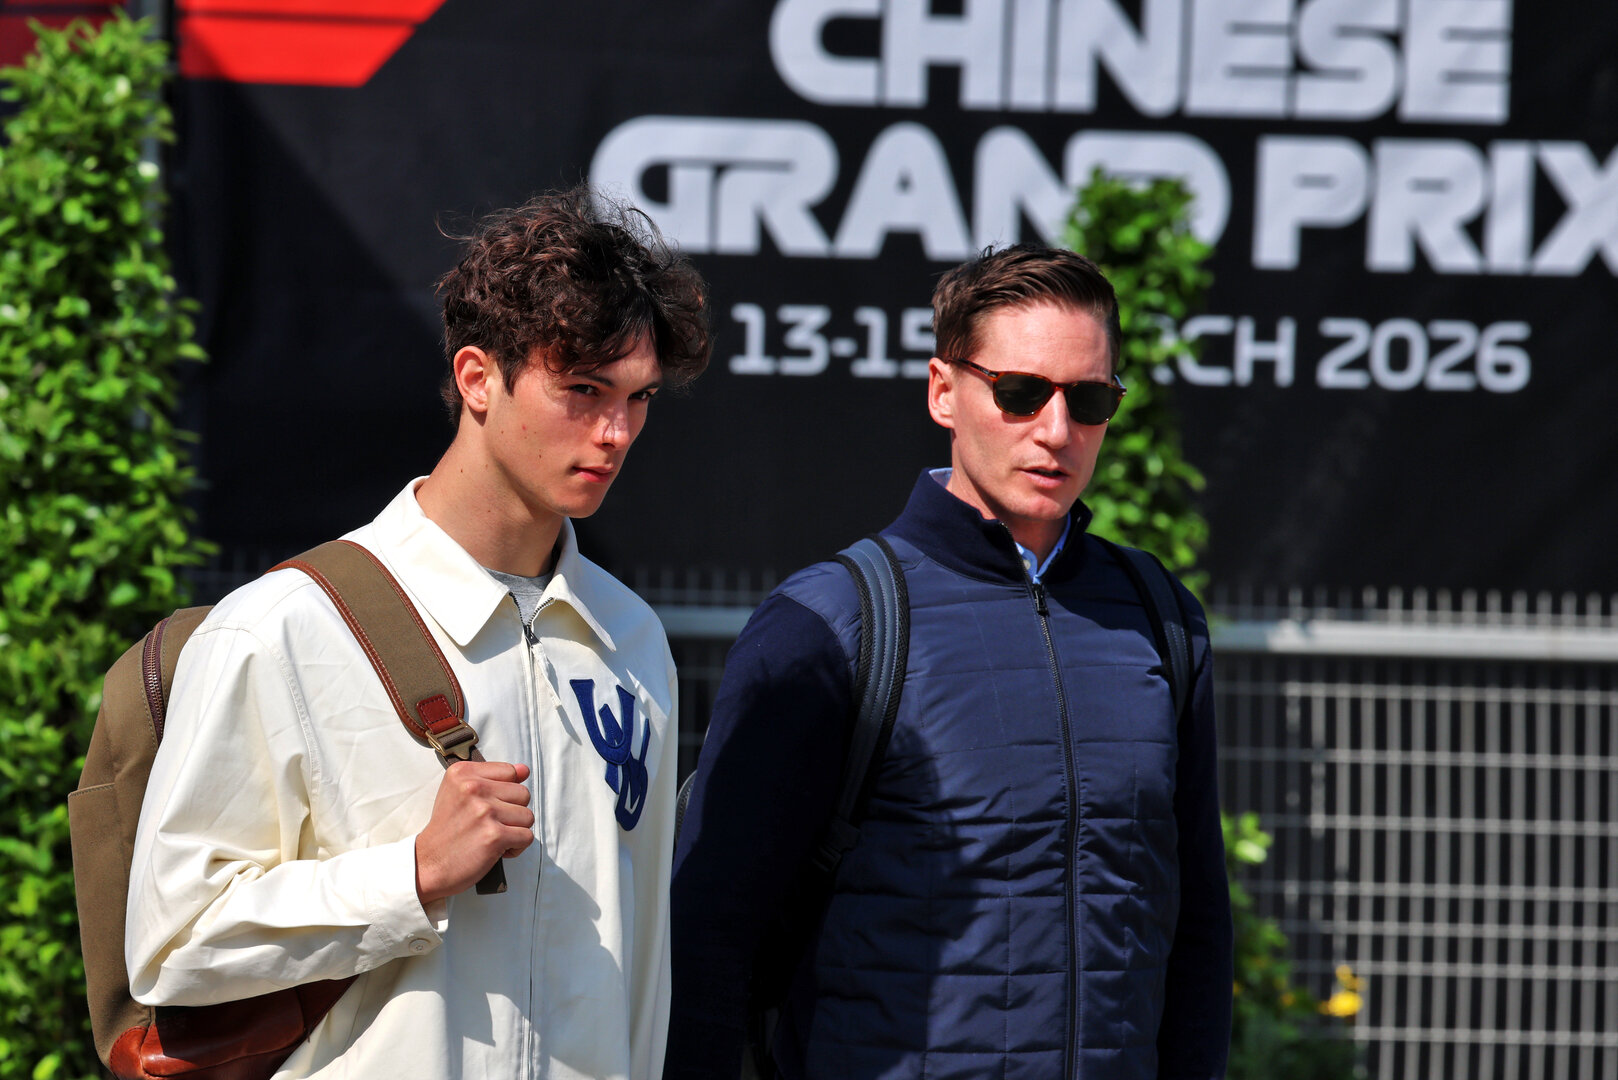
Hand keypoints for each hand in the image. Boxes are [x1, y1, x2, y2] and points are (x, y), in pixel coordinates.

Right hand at [415, 760, 533, 903]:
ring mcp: (485, 811)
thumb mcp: (458, 794)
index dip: (506, 792)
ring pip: (527, 816)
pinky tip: (498, 850)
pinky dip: (516, 847)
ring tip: (494, 837)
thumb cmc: (445, 831)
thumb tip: (524, 770)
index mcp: (463, 773)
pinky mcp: (494, 835)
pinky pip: (527, 836)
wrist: (427, 864)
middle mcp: (473, 788)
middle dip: (513, 812)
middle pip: (523, 794)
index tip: (490, 806)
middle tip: (491, 825)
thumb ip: (491, 778)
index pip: (510, 771)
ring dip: (515, 831)